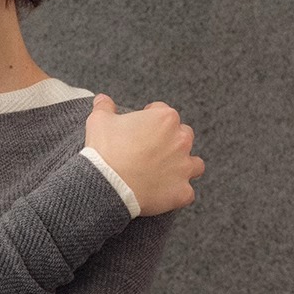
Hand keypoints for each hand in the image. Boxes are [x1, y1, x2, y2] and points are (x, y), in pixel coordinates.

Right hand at [84, 94, 204, 215]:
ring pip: (194, 164)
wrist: (106, 186)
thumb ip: (105, 107)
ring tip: (165, 173)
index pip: (163, 112)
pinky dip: (178, 193)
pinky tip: (164, 194)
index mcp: (165, 118)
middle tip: (152, 152)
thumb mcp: (99, 121)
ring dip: (184, 167)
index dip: (150, 119)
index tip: (141, 130)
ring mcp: (184, 167)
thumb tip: (102, 100)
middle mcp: (180, 140)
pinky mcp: (182, 191)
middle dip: (171, 142)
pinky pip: (187, 193)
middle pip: (183, 136)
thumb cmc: (104, 152)